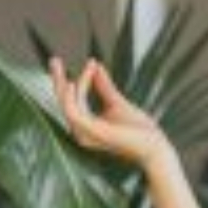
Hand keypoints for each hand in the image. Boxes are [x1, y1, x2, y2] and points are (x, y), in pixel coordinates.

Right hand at [48, 57, 172, 170]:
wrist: (153, 147)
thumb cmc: (138, 130)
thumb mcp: (117, 103)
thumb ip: (104, 86)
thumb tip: (96, 66)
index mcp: (86, 128)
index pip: (72, 102)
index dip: (78, 81)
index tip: (92, 62)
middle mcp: (80, 133)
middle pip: (63, 103)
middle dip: (57, 80)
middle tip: (54, 60)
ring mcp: (84, 135)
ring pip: (68, 105)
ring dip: (75, 84)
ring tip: (88, 67)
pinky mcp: (91, 133)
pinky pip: (74, 112)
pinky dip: (72, 97)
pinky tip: (72, 83)